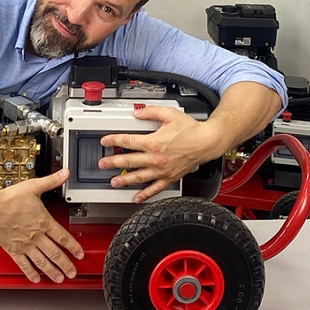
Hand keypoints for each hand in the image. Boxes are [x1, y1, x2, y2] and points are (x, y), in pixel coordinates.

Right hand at [0, 168, 83, 283]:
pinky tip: (36, 278)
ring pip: (42, 261)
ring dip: (52, 271)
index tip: (80, 254)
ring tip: (59, 278)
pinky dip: (31, 272)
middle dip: (66, 264)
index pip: (63, 237)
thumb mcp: (34, 186)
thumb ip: (51, 181)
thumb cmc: (10, 198)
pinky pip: (24, 264)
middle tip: (73, 272)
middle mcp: (36, 236)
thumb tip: (65, 173)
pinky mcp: (13, 249)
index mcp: (43, 222)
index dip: (74, 247)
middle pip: (55, 253)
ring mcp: (25, 245)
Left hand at [98, 106, 222, 202]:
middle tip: (102, 164)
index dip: (114, 140)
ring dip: (125, 180)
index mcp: (154, 142)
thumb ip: (150, 112)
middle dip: (113, 162)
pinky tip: (137, 197)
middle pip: (129, 161)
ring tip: (114, 182)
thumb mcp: (169, 114)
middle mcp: (156, 158)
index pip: (128, 141)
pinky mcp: (170, 177)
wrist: (207, 142)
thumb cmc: (191, 129)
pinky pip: (156, 188)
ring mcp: (163, 170)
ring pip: (139, 177)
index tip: (105, 141)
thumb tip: (137, 112)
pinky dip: (145, 194)